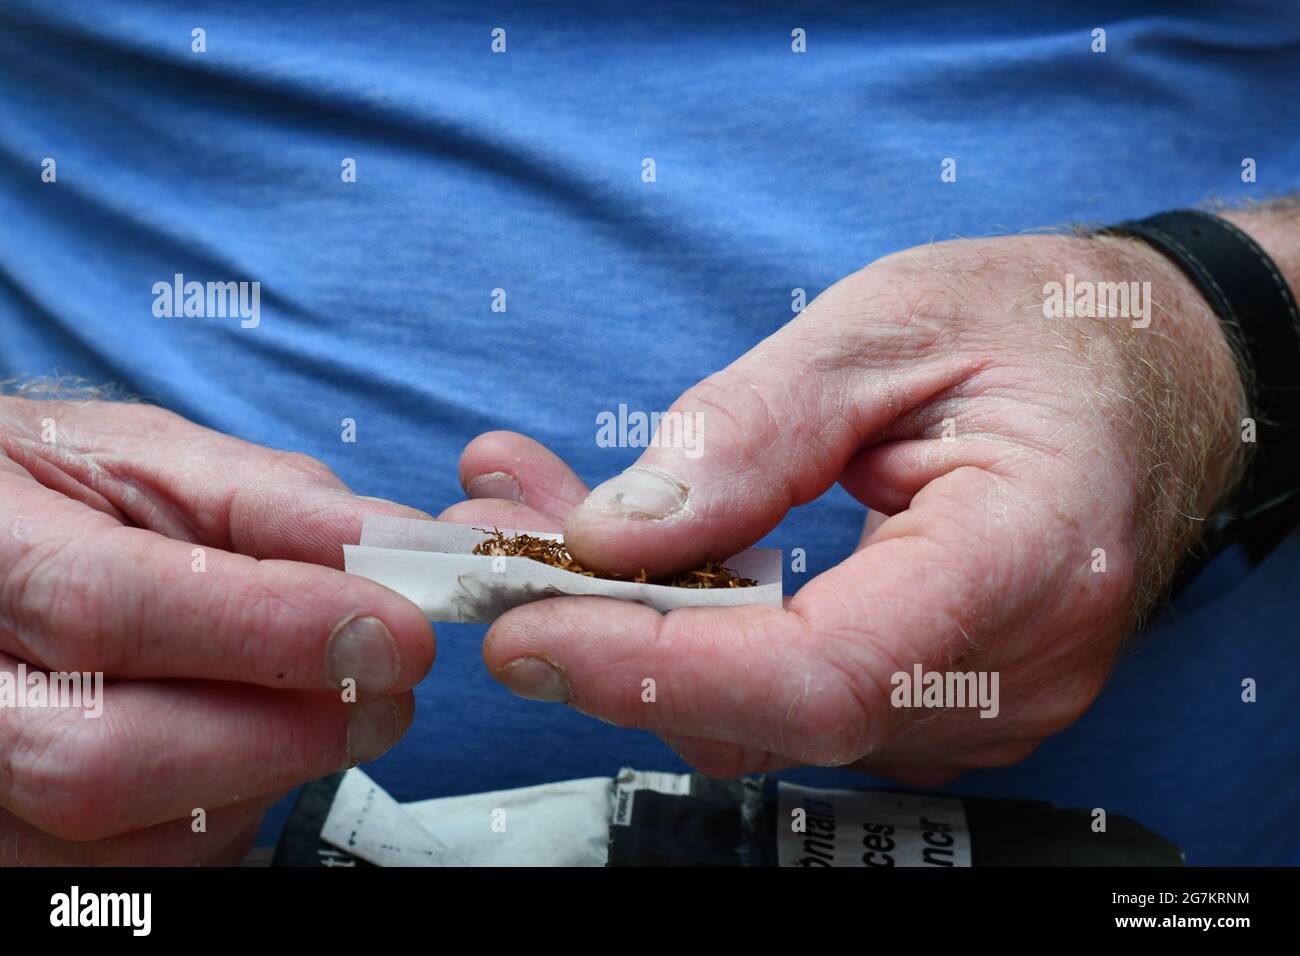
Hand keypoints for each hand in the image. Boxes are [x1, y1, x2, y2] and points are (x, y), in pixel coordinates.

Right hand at [0, 396, 434, 862]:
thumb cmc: (51, 498)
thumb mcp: (149, 460)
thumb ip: (271, 503)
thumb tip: (397, 551)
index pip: (106, 607)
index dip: (268, 630)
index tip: (393, 632)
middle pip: (107, 762)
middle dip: (286, 733)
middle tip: (387, 690)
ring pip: (133, 841)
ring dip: (268, 775)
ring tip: (308, 704)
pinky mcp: (15, 855)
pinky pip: (147, 871)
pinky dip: (230, 813)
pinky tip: (242, 745)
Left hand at [451, 229, 1248, 783]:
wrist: (1154, 377)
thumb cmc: (1047, 332)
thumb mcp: (894, 328)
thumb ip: (753, 436)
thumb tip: (615, 537)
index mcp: (1023, 561)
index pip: (819, 674)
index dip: (658, 668)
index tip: (526, 630)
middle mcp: (1006, 675)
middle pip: (767, 710)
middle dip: (606, 632)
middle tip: (492, 533)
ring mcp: (972, 705)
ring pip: (759, 712)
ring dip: (633, 624)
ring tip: (538, 518)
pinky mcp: (932, 699)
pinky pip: (787, 693)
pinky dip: (692, 631)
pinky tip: (633, 554)